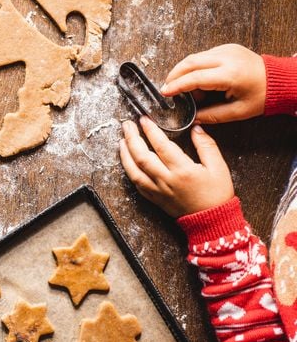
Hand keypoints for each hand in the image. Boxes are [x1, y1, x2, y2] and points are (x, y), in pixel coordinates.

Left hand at [119, 117, 234, 216]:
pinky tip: (127, 161)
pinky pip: (136, 184)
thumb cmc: (216, 194)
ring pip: (134, 171)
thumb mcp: (218, 167)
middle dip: (132, 138)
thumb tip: (196, 128)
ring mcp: (157, 191)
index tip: (144, 120)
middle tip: (127, 125)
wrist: (211, 221)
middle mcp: (166, 180)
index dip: (150, 131)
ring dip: (125, 155)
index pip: (161, 146)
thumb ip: (207, 146)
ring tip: (122, 141)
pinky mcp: (154, 199)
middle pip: (141, 157)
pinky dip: (129, 171)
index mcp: (182, 170)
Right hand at [161, 44, 265, 123]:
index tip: (165, 92)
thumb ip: (212, 115)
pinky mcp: (227, 48)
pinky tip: (198, 80)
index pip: (194, 77)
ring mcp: (227, 50)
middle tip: (167, 88)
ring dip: (184, 71)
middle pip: (190, 62)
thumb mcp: (237, 112)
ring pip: (195, 57)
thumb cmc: (263, 96)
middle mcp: (227, 58)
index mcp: (230, 75)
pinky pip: (204, 55)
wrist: (280, 80)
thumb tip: (193, 118)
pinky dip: (195, 67)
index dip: (176, 85)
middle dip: (174, 75)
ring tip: (185, 88)